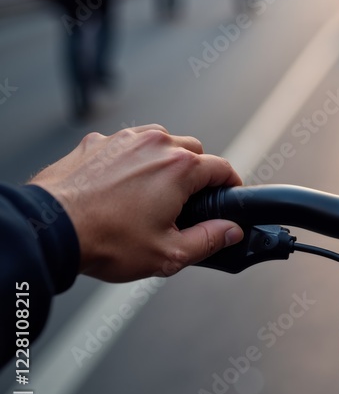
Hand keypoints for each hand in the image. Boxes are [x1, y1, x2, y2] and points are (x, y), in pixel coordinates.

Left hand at [30, 125, 243, 281]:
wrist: (51, 230)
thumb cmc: (107, 241)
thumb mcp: (167, 254)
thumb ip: (208, 240)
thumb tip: (231, 231)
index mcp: (180, 168)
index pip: (221, 167)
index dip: (230, 183)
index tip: (230, 194)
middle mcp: (156, 144)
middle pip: (192, 150)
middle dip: (197, 173)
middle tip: (187, 203)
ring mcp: (125, 139)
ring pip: (159, 143)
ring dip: (163, 162)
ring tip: (151, 195)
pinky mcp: (98, 142)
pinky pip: (126, 146)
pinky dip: (130, 162)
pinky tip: (119, 189)